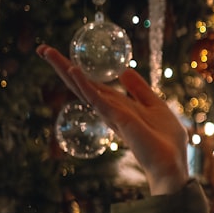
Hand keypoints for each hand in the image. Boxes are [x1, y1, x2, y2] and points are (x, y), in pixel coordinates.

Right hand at [37, 44, 189, 195]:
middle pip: (82, 85)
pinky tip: (73, 70)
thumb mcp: (155, 106)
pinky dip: (84, 84)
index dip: (79, 72)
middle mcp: (110, 110)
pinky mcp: (117, 119)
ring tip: (47, 52)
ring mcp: (112, 114)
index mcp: (118, 107)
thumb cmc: (165, 140)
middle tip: (42, 49)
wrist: (171, 163)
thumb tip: (123, 71)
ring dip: (66, 70)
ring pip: (84, 88)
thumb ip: (140, 90)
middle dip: (63, 67)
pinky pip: (97, 99)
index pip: (94, 86)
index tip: (63, 55)